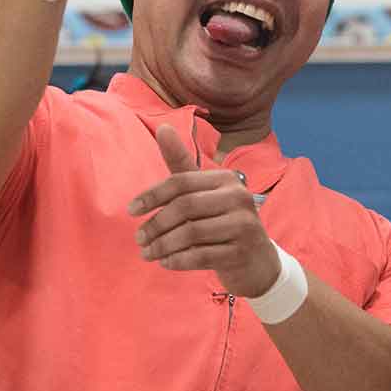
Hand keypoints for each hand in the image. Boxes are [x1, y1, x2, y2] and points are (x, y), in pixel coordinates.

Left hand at [130, 124, 279, 295]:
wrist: (258, 261)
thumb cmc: (224, 222)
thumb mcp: (203, 192)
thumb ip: (182, 164)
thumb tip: (163, 127)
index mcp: (226, 179)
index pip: (181, 182)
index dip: (152, 195)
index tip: (131, 211)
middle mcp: (238, 198)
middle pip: (185, 207)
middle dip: (156, 224)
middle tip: (139, 239)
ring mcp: (243, 226)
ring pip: (192, 233)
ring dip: (163, 245)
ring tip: (148, 253)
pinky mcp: (242, 252)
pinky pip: (202, 255)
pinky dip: (178, 260)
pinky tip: (165, 263)